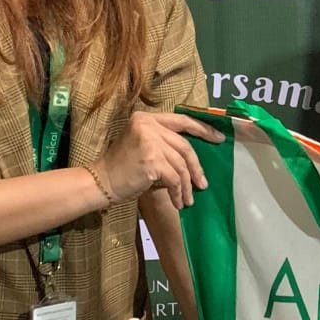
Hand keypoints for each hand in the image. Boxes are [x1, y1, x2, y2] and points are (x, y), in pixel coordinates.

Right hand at [96, 111, 223, 208]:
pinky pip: (174, 178)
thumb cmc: (122, 168)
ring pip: (181, 164)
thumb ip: (165, 143)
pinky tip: (178, 202)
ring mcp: (150, 141)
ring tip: (189, 199)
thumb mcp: (143, 145)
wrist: (101, 182)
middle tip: (203, 183)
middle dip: (196, 167)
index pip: (181, 121)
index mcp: (146, 118)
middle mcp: (148, 125)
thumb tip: (194, 157)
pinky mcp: (152, 160)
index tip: (219, 138)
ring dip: (187, 185)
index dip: (203, 129)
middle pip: (184, 146)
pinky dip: (178, 192)